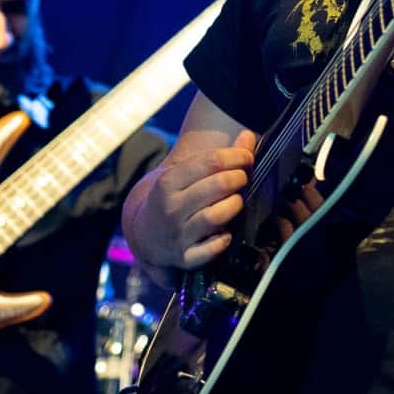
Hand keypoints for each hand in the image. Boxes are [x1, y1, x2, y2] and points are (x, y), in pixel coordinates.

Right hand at [136, 130, 256, 269]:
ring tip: (236, 201)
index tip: (246, 157)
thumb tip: (248, 135)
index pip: (211, 161)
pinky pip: (212, 250)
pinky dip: (224, 240)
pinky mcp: (184, 258)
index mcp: (168, 182)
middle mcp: (170, 208)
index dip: (237, 156)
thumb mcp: (185, 173)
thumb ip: (220, 155)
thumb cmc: (173, 197)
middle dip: (239, 178)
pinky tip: (226, 231)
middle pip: (218, 186)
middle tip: (243, 178)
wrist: (144, 234)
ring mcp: (177, 234)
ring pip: (217, 216)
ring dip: (234, 205)